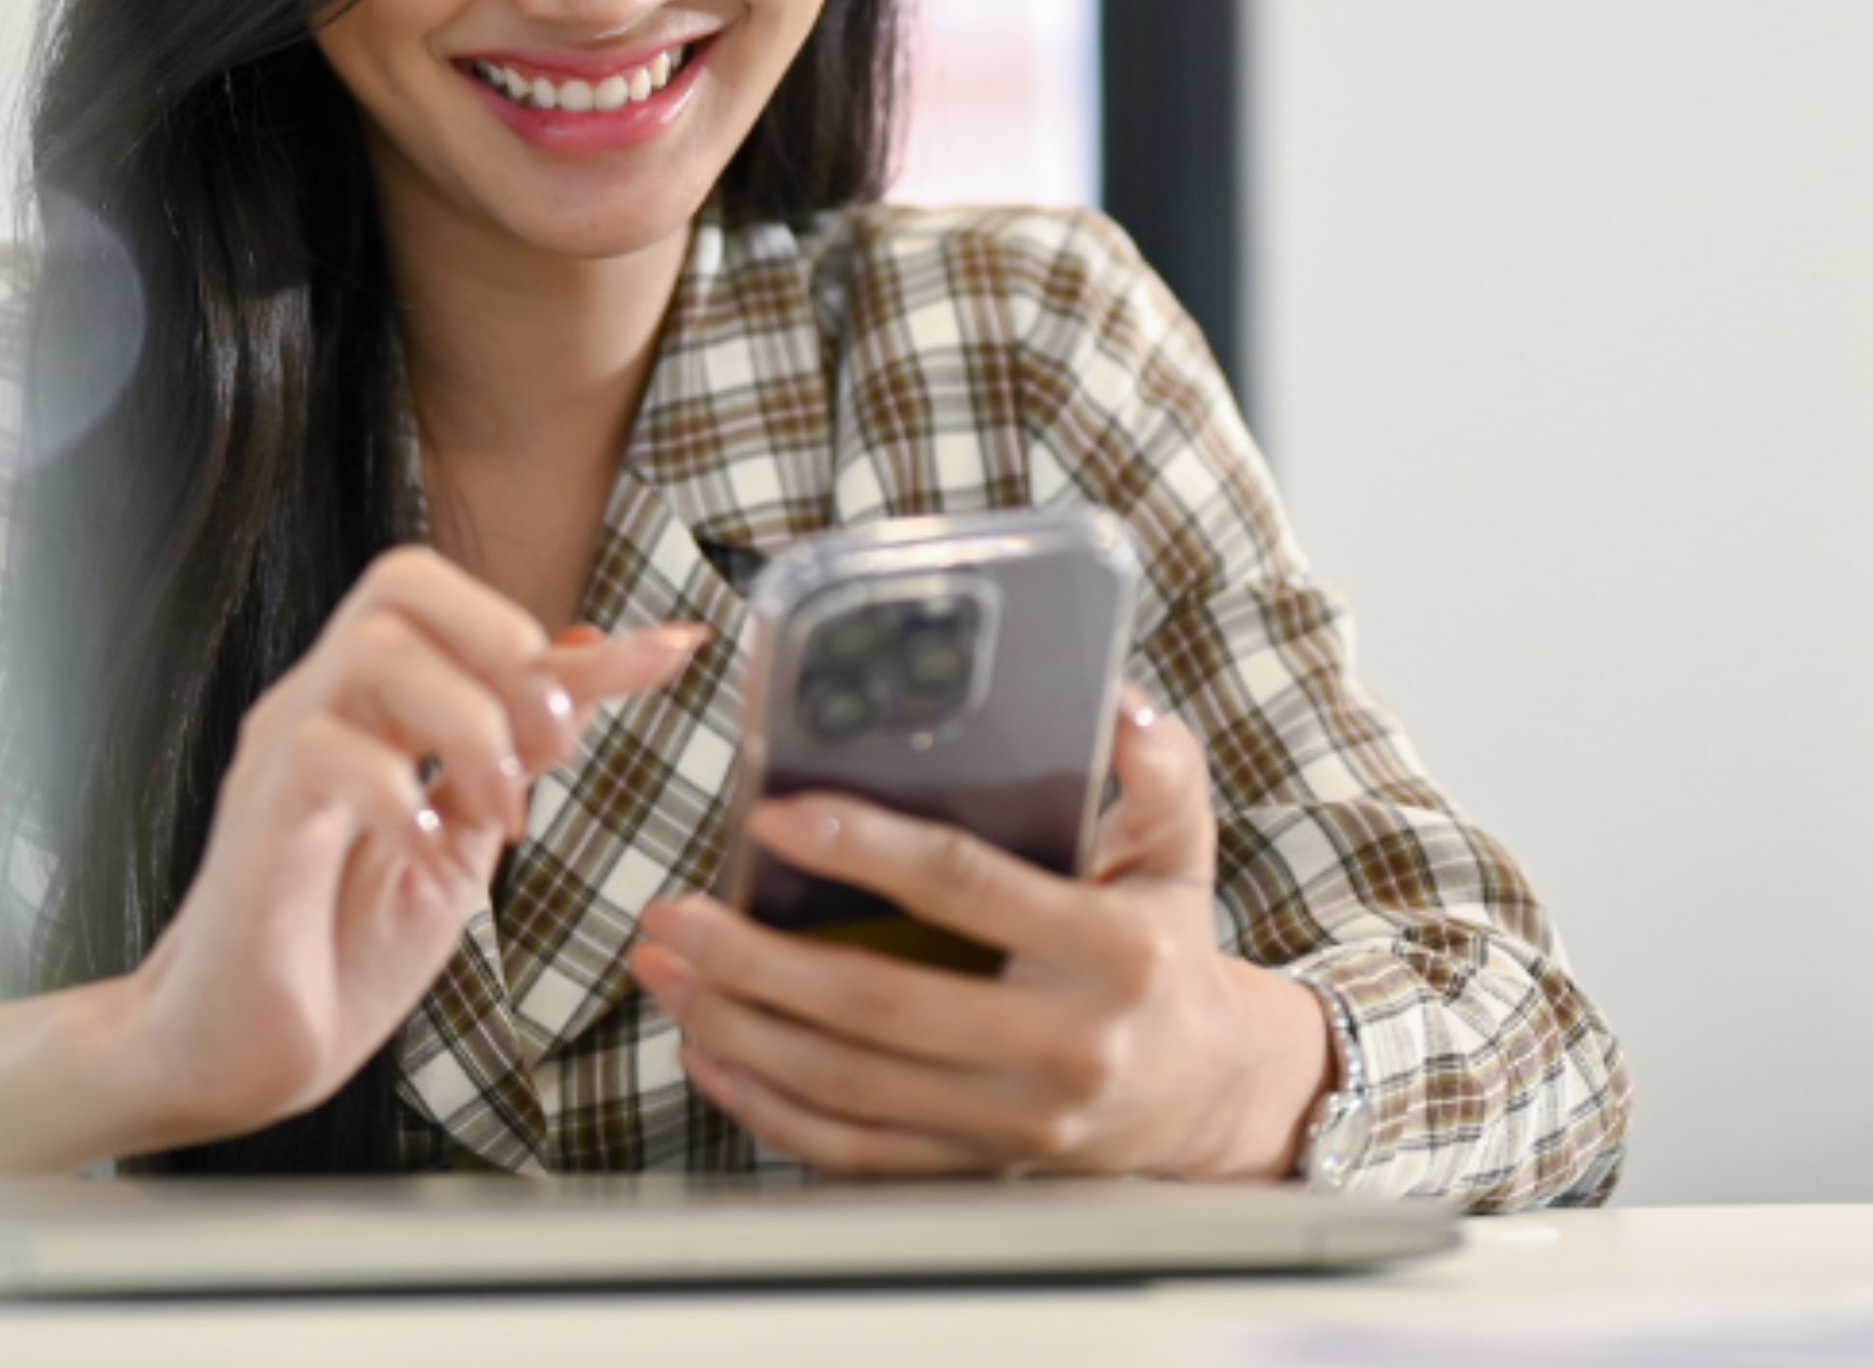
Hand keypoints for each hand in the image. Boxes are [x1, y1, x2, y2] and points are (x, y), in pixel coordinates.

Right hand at [121, 546, 698, 1148]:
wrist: (240, 1054)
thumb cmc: (338, 953)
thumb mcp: (463, 842)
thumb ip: (518, 754)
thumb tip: (591, 659)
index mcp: (376, 710)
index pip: (471, 618)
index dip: (579, 638)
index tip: (673, 653)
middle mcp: (323, 706)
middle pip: (403, 581)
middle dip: (505, 644)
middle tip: (549, 751)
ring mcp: (281, 752)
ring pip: (374, 647)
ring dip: (468, 722)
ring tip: (499, 814)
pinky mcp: (257, 815)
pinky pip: (327, 753)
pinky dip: (404, 800)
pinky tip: (429, 860)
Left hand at [628, 690, 1335, 1178]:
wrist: (1205, 1092)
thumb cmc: (1168, 949)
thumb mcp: (1182, 850)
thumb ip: (1161, 771)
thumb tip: (1122, 705)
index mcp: (1113, 952)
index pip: (967, 887)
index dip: (865, 849)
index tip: (774, 816)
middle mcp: (1066, 1045)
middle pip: (882, 1003)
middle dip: (757, 959)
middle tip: (673, 913)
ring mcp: (1018, 1122)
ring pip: (851, 1084)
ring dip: (741, 1027)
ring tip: (667, 971)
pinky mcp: (979, 1168)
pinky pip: (855, 1151)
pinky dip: (769, 1108)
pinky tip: (711, 1053)